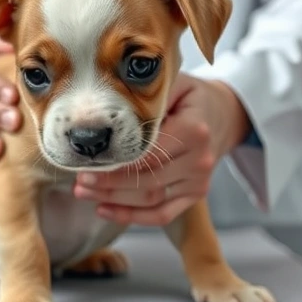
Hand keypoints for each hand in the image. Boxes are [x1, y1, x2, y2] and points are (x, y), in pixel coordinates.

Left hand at [73, 75, 250, 225]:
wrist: (222, 114)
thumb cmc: (189, 97)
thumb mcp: (172, 84)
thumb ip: (146, 96)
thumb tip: (104, 106)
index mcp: (193, 129)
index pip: (147, 153)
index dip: (115, 163)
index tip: (86, 163)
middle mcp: (200, 159)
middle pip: (147, 179)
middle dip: (108, 184)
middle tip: (79, 181)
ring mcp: (199, 180)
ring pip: (151, 199)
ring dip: (115, 201)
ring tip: (85, 193)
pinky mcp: (195, 194)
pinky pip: (163, 214)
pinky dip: (133, 217)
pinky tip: (105, 211)